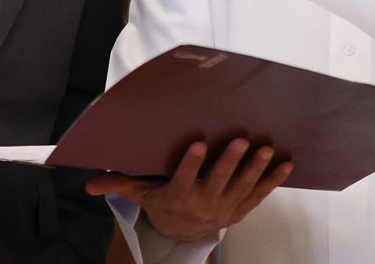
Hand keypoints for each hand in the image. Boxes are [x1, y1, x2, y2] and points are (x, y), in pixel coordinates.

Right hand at [85, 139, 291, 241]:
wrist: (183, 233)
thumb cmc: (162, 204)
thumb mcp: (140, 195)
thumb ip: (119, 185)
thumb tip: (89, 185)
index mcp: (178, 196)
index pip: (184, 178)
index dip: (192, 162)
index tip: (198, 142)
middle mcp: (203, 203)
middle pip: (218, 181)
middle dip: (230, 161)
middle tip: (240, 140)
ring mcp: (224, 208)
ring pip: (242, 187)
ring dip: (255, 168)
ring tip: (266, 149)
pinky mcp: (240, 209)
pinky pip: (259, 195)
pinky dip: (273, 180)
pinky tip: (285, 164)